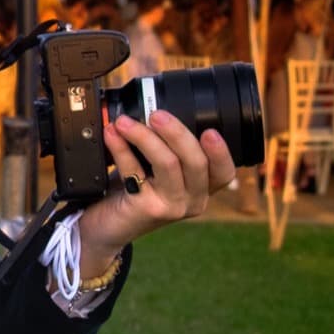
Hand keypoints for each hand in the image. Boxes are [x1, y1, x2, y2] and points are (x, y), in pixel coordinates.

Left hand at [75, 109, 237, 276]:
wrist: (108, 226)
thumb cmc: (135, 190)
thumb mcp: (158, 169)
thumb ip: (168, 146)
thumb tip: (157, 107)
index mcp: (202, 188)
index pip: (224, 171)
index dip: (221, 151)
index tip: (210, 130)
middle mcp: (192, 200)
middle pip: (197, 162)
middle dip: (177, 132)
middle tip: (156, 114)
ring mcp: (171, 207)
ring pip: (168, 164)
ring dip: (145, 136)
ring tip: (124, 121)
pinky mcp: (146, 208)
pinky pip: (134, 171)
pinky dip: (121, 148)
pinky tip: (112, 135)